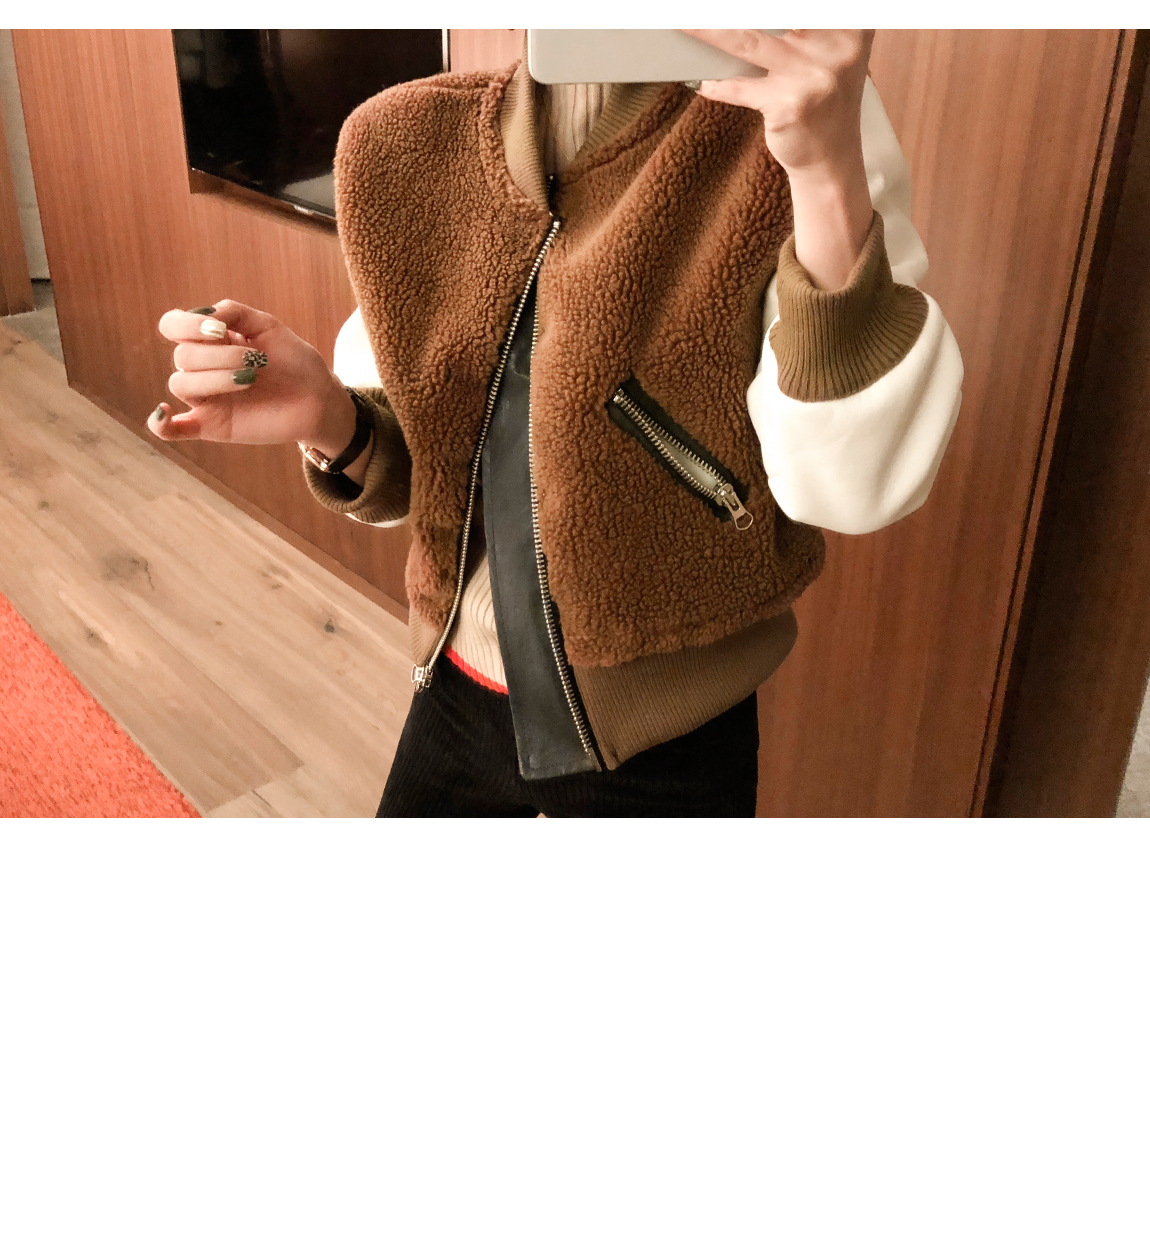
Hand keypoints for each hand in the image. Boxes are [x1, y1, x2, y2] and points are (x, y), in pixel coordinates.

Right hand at [151, 299, 356, 458]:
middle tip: (257, 361)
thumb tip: (206, 314)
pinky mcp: (212, 426)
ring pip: (180, 385)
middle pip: (182, 357)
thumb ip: (236, 313)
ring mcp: (206, 398)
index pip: (173, 326)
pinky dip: (160, 424)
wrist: (318, 398)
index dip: (187, 325)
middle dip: (219, 355)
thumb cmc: (294, 361)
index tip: (221, 330)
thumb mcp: (268, 326)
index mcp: (211, 340)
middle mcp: (202, 368)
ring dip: (213, 379)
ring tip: (250, 379)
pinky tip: (165, 412)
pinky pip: (173, 430)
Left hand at [682, 30, 875, 290]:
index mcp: (850, 26)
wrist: (831, 159)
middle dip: (736, 12)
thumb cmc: (823, 100)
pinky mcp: (788, 105)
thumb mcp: (830, 54)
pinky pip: (739, 87)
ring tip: (684, 23)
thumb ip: (806, 28)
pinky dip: (718, 86)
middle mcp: (836, 46)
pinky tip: (705, 83)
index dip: (773, 4)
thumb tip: (744, 16)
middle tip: (698, 9)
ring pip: (748, 42)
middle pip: (773, 11)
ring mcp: (812, 76)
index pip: (809, 3)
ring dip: (710, 32)